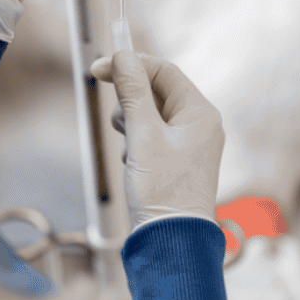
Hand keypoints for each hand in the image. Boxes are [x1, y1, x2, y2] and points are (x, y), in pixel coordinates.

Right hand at [92, 50, 224, 229]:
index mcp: (201, 113)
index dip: (131, 65)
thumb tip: (122, 56)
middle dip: (130, 104)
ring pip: (149, 114)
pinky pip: (150, 136)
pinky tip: (135, 166)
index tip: (99, 68)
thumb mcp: (143, 136)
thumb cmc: (162, 192)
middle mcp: (200, 124)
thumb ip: (132, 93)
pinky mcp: (175, 160)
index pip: (164, 71)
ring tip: (133, 153)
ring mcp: (189, 143)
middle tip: (121, 125)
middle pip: (156, 91)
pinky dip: (135, 144)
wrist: (170, 242)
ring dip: (131, 126)